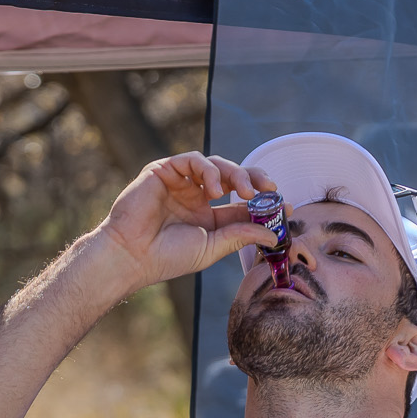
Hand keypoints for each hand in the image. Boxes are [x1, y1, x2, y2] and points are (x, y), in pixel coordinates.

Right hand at [91, 153, 281, 293]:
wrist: (131, 255)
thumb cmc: (166, 257)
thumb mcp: (212, 247)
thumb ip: (241, 236)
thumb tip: (275, 236)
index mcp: (207, 215)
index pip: (241, 203)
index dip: (264, 201)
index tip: (285, 206)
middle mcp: (195, 196)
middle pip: (233, 178)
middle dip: (254, 181)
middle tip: (269, 189)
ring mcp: (180, 182)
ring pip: (217, 165)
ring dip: (235, 174)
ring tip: (242, 191)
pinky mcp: (164, 170)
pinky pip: (193, 160)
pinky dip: (207, 170)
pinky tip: (213, 188)